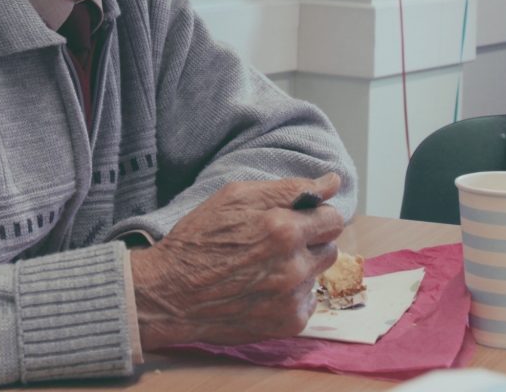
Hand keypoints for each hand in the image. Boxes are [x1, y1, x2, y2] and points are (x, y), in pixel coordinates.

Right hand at [129, 173, 344, 348]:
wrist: (172, 292)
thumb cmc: (200, 237)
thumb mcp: (237, 196)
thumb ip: (290, 188)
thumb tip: (333, 181)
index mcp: (283, 228)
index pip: (332, 217)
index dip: (316, 214)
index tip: (298, 216)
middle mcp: (293, 265)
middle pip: (331, 246)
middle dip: (311, 239)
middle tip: (279, 240)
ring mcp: (292, 297)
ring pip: (319, 272)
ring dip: (302, 266)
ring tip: (268, 264)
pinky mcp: (288, 323)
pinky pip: (309, 300)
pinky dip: (293, 292)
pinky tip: (265, 287)